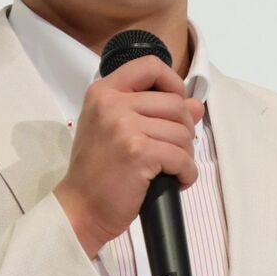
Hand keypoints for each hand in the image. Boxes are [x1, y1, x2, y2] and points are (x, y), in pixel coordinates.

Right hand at [54, 52, 204, 256]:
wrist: (80, 209)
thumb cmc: (97, 173)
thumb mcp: (117, 131)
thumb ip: (153, 111)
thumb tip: (196, 105)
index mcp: (103, 92)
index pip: (150, 66)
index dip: (173, 83)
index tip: (176, 105)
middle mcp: (112, 103)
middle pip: (174, 103)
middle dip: (184, 129)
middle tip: (173, 150)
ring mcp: (124, 127)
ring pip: (182, 132)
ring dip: (185, 155)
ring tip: (171, 169)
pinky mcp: (138, 153)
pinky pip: (181, 157)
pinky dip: (187, 173)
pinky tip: (176, 181)